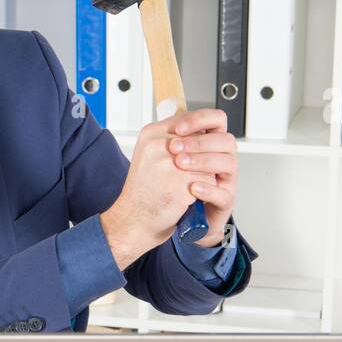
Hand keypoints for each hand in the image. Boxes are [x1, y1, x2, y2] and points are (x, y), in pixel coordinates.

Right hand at [100, 109, 233, 267]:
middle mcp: (159, 146)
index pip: (188, 121)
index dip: (198, 135)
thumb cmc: (142, 192)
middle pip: (201, 142)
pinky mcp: (181, 184)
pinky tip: (188, 197)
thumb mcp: (149, 156)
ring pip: (207, 163)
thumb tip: (197, 130)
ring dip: (204, 176)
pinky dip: (204, 191)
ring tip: (188, 186)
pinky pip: (208, 182)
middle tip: (191, 172)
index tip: (197, 148)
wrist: (133, 220)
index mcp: (151, 134)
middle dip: (203, 158)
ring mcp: (169, 165)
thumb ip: (169, 140)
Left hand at [166, 108, 237, 247]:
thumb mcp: (165, 158)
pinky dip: (208, 189)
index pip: (215, 120)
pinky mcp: (224, 202)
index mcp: (209, 143)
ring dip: (203, 161)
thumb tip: (160, 125)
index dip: (199, 120)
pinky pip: (224, 194)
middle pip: (224, 140)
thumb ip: (169, 140)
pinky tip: (192, 187)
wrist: (166, 218)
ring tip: (180, 165)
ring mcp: (225, 180)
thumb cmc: (168, 187)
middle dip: (198, 142)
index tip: (177, 129)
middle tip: (175, 148)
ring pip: (228, 162)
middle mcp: (221, 159)